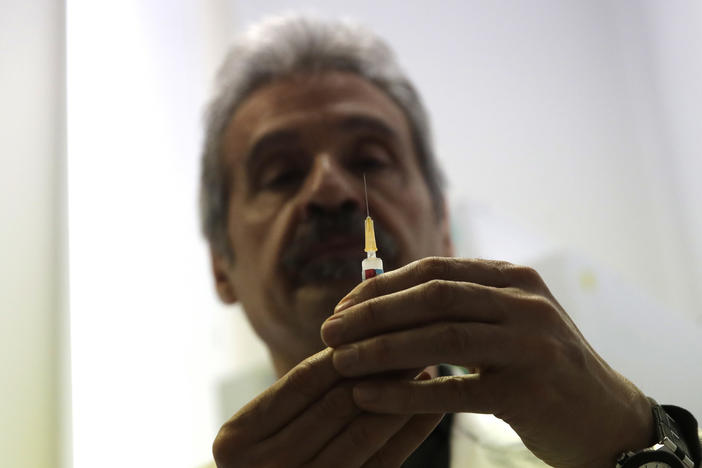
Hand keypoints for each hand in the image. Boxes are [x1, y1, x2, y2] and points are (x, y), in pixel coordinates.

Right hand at [212, 348, 443, 467]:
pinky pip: (382, 464)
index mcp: (240, 438)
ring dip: (398, 396)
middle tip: (412, 335)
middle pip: (336, 403)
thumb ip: (291, 396)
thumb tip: (348, 343)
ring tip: (423, 365)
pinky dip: (409, 435)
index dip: (343, 350)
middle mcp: (268, 465)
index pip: (302, 380)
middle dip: (378, 366)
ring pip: (362, 432)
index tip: (376, 323)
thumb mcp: (255, 431)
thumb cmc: (260, 462)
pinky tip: (430, 410)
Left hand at [320, 257, 654, 467]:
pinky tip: (368, 397)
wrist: (605, 416)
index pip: (434, 271)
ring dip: (380, 350)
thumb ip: (465, 301)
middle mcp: (524, 303)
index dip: (381, 286)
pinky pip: (453, 391)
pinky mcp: (529, 391)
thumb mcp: (510, 319)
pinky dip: (405, 394)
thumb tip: (390, 296)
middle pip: (432, 297)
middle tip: (330, 331)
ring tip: (338, 362)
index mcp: (514, 278)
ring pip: (440, 339)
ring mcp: (530, 345)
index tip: (343, 305)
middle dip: (373, 313)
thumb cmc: (543, 366)